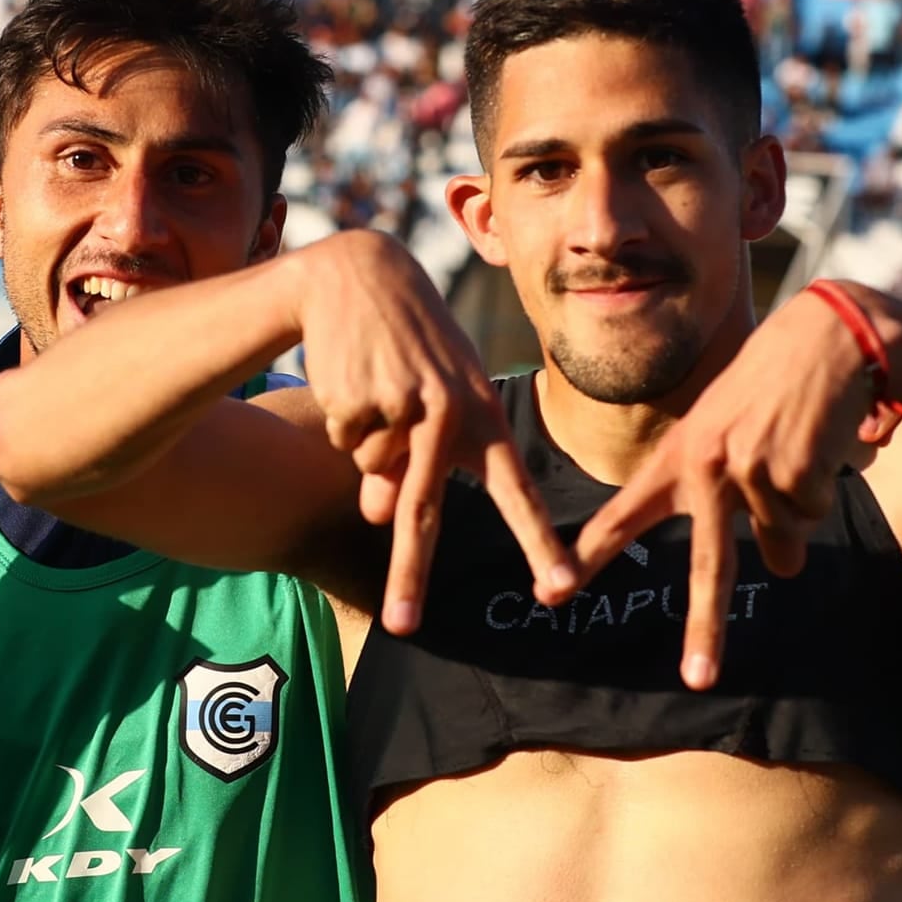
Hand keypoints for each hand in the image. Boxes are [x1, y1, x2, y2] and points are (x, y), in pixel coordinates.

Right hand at [294, 232, 573, 633]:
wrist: (358, 274)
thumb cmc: (408, 347)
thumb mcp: (426, 402)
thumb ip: (411, 467)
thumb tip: (376, 518)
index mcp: (482, 417)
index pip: (516, 489)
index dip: (538, 541)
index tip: (560, 588)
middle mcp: (450, 415)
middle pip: (425, 509)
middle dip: (410, 573)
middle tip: (403, 627)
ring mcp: (403, 406)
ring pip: (370, 469)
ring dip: (363, 442)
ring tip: (375, 386)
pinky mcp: (360, 396)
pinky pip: (343, 439)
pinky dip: (341, 416)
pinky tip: (353, 373)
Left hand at [571, 289, 885, 689]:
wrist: (827, 334)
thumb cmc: (771, 381)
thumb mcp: (726, 427)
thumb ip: (734, 496)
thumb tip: (779, 567)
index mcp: (677, 457)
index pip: (623, 514)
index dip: (588, 557)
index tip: (551, 593)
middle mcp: (705, 469)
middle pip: (708, 566)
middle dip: (705, 627)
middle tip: (698, 680)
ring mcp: (749, 471)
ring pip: (783, 541)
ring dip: (799, 511)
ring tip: (799, 452)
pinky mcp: (793, 470)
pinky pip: (812, 515)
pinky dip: (823, 490)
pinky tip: (818, 444)